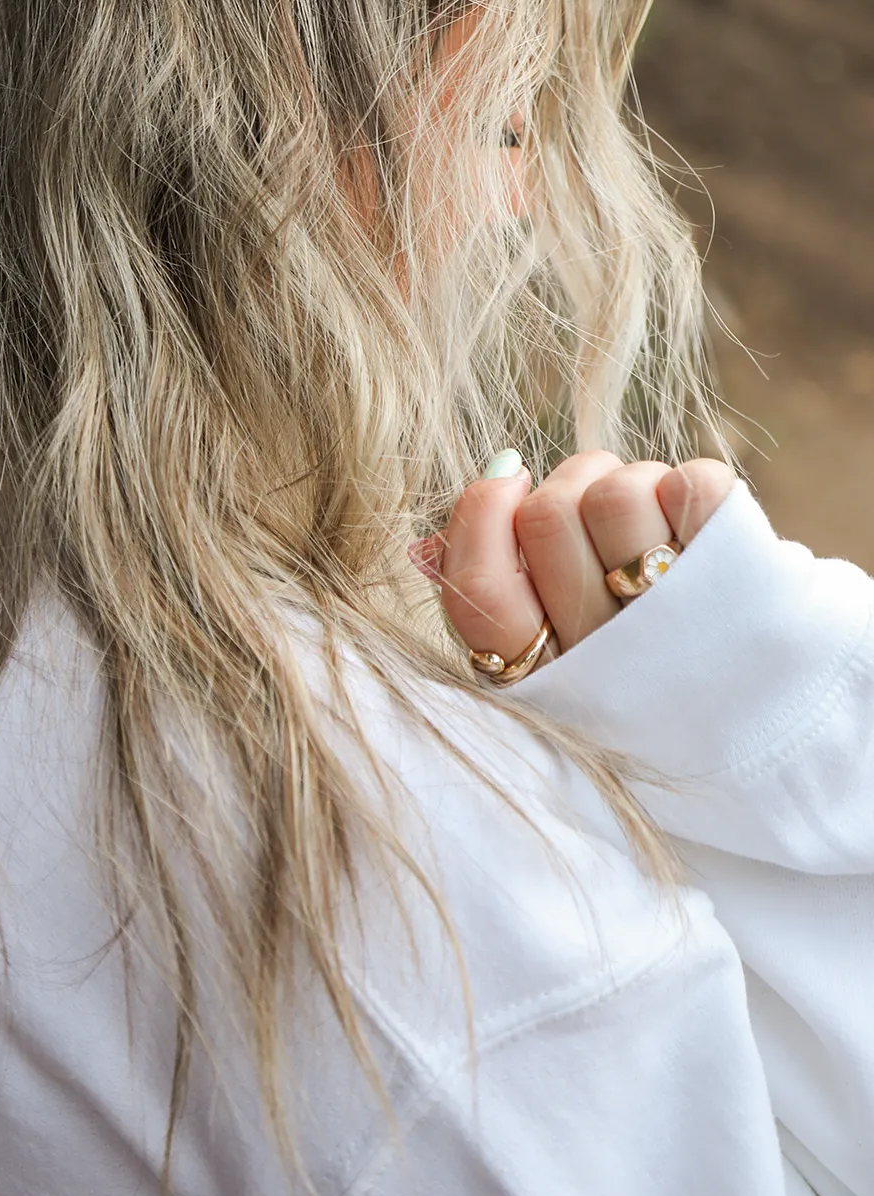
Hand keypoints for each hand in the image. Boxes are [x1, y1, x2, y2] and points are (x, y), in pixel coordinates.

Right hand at [435, 454, 736, 666]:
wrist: (770, 714)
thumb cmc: (636, 666)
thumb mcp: (554, 660)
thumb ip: (490, 602)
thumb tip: (424, 546)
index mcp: (548, 683)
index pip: (481, 591)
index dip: (480, 516)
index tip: (506, 481)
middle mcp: (608, 665)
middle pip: (546, 518)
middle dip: (566, 487)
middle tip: (591, 506)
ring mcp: (678, 627)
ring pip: (617, 494)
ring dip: (630, 485)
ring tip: (651, 525)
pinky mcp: (743, 582)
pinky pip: (693, 485)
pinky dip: (691, 489)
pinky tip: (698, 532)